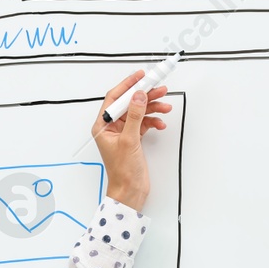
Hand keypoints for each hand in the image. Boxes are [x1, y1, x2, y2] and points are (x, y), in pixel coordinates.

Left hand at [93, 71, 171, 211]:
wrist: (130, 191)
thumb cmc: (123, 172)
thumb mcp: (129, 141)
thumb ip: (135, 116)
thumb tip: (138, 96)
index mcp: (103, 126)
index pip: (114, 98)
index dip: (128, 85)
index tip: (141, 76)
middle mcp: (111, 128)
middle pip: (129, 103)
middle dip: (145, 96)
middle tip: (160, 88)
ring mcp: (123, 132)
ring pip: (139, 112)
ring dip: (153, 108)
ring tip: (165, 106)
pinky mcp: (133, 138)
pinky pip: (144, 123)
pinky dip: (153, 121)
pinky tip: (161, 123)